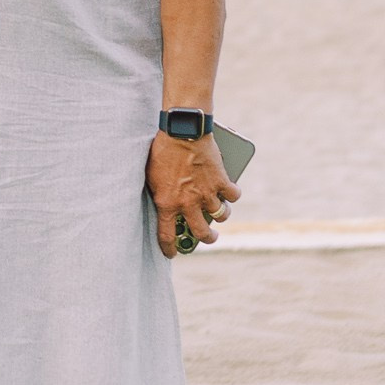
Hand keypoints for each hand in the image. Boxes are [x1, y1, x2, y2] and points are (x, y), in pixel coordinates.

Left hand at [147, 131, 238, 256]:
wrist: (181, 131)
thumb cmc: (162, 150)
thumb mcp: (151, 176)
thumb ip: (159, 193)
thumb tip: (163, 204)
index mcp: (166, 203)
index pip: (167, 235)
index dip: (170, 248)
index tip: (173, 253)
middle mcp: (187, 203)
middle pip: (201, 232)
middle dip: (207, 239)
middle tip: (209, 237)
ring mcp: (206, 193)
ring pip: (221, 215)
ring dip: (222, 215)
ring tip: (220, 212)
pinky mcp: (221, 180)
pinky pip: (233, 196)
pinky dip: (233, 194)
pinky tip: (230, 191)